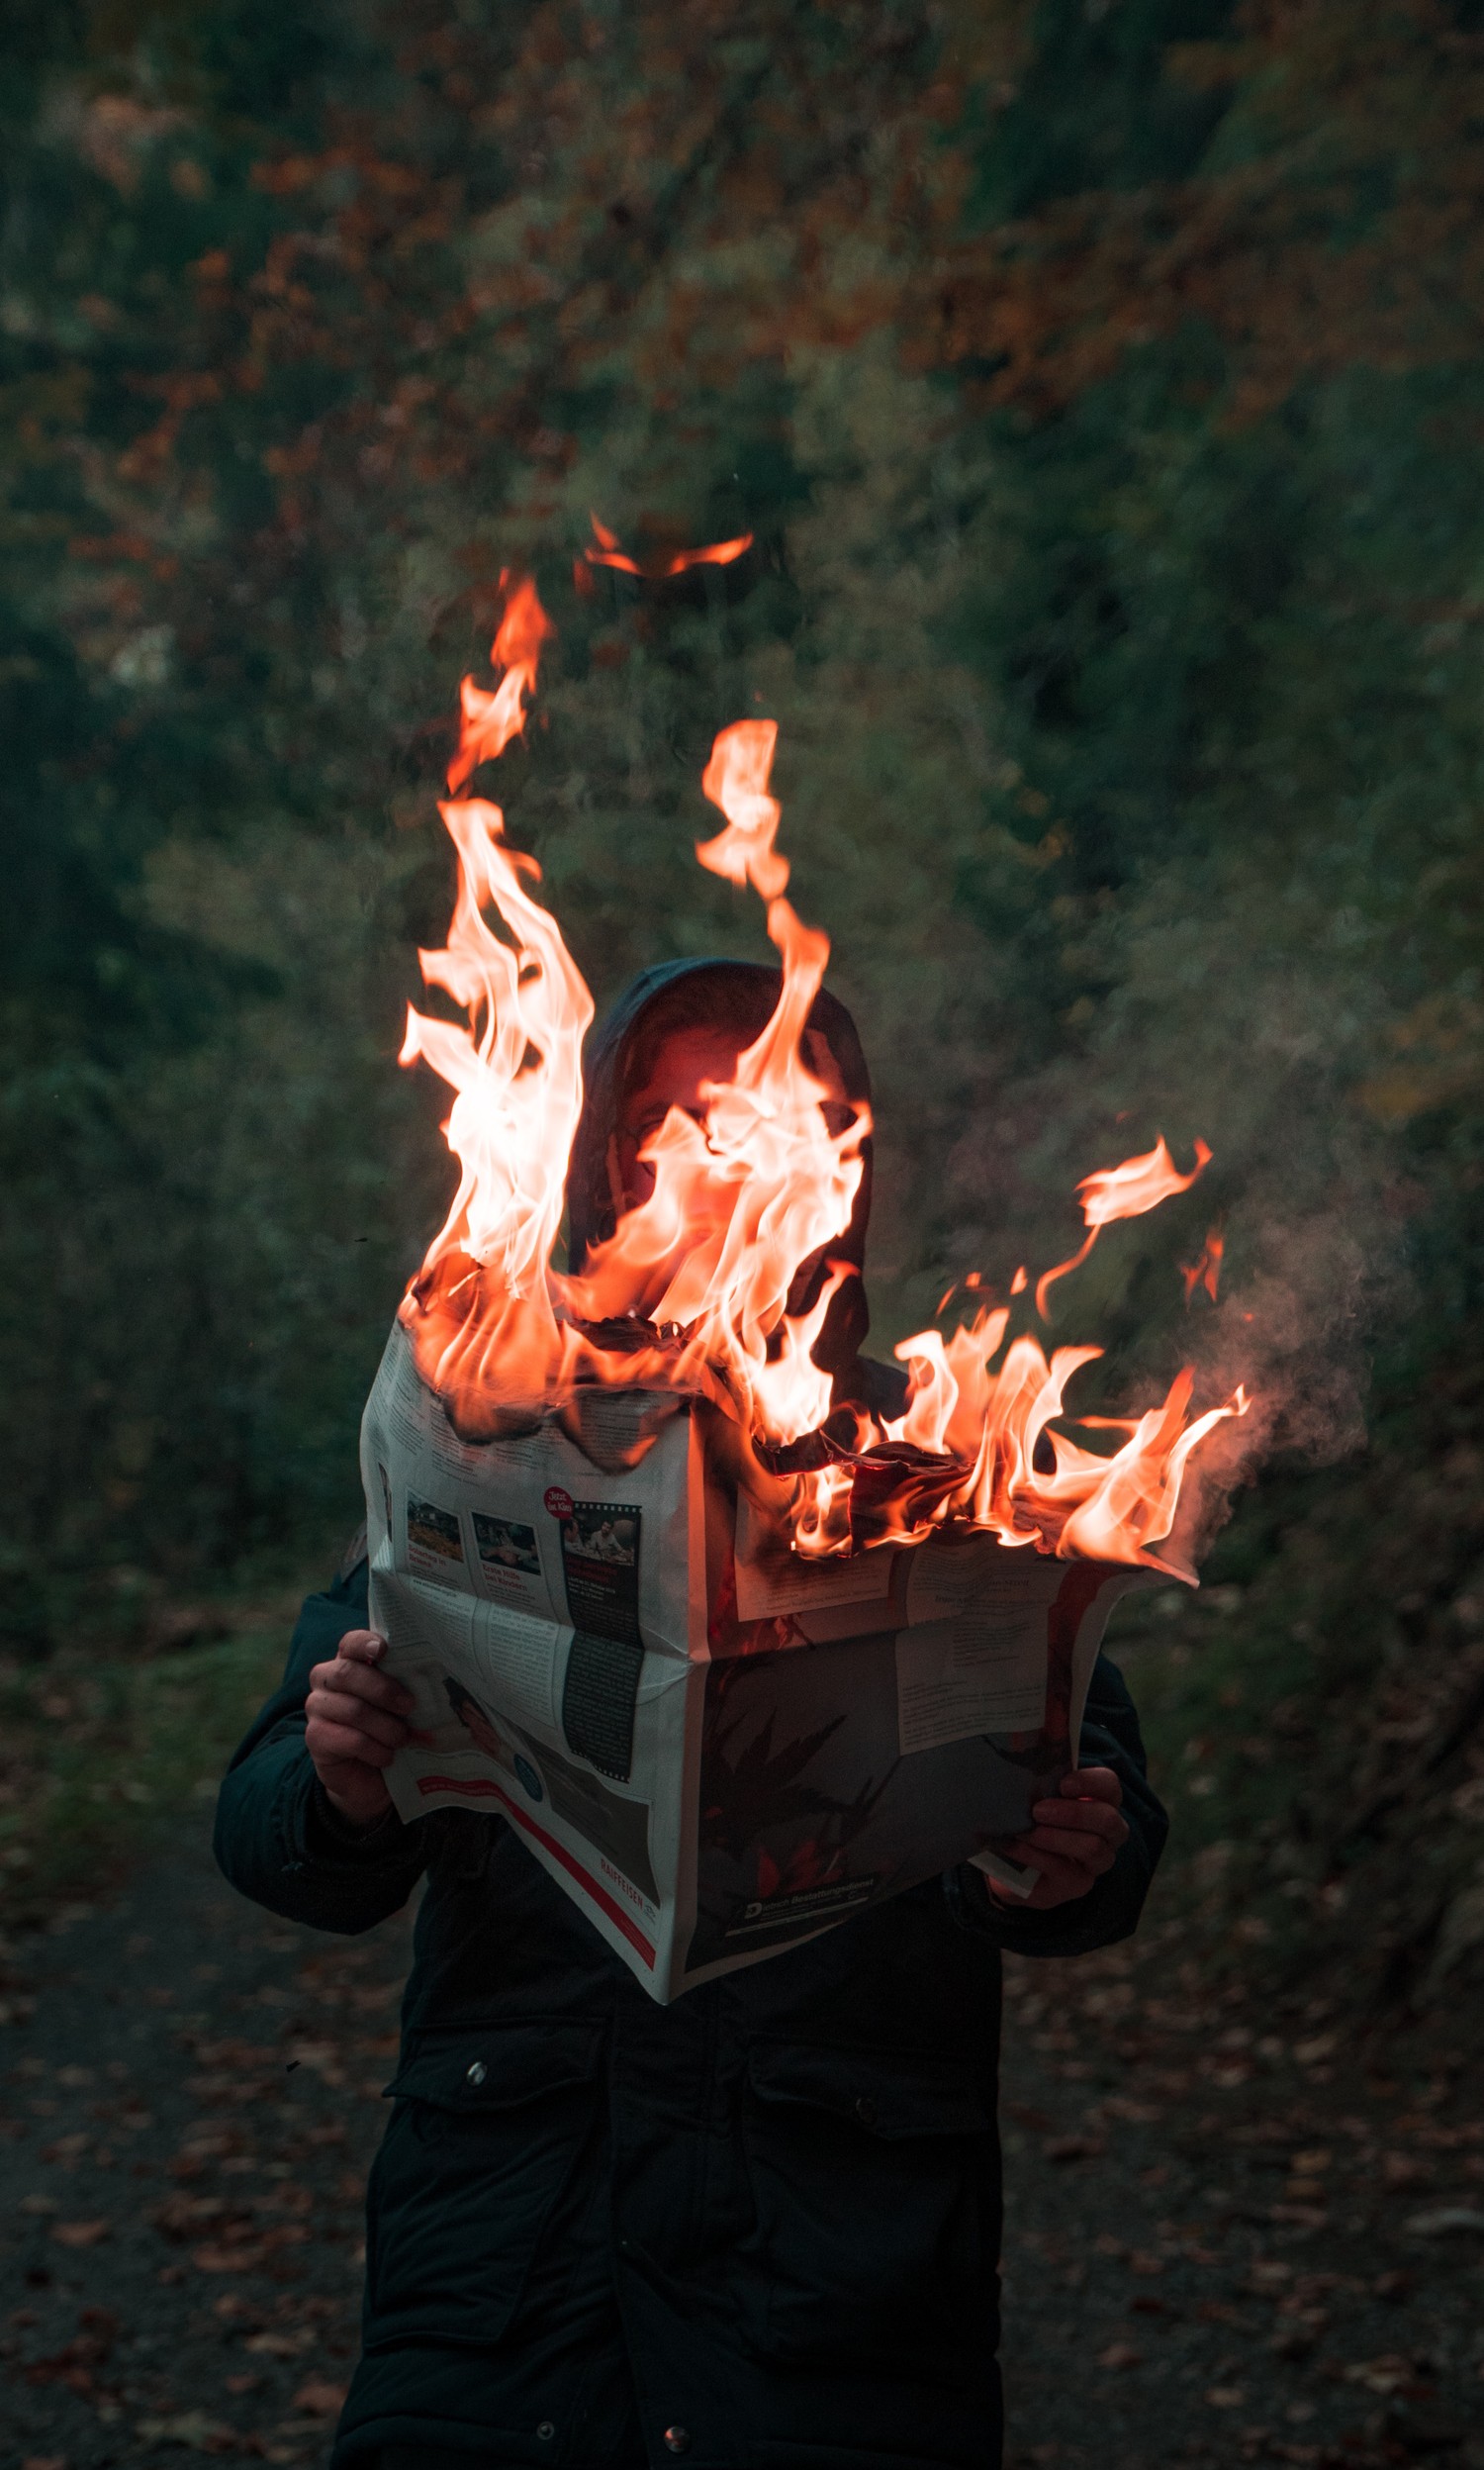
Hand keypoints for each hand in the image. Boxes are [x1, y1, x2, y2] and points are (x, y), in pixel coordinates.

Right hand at [305, 1629, 425, 1828]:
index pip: (350, 1643)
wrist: (369, 1775)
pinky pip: (350, 1739)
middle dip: (384, 1690)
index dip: (364, 1643)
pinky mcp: (315, 1738)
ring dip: (386, 1727)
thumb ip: (407, 1687)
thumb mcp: (400, 1705)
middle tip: (409, 1706)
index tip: (383, 1650)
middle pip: (348, 1673)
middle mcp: (326, 1679)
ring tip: (402, 1739)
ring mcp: (317, 1708)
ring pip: (354, 1710)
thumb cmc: (389, 1728)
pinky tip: (387, 1756)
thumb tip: (435, 1683)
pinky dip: (376, 1749)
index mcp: (348, 1661)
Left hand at [987, 1766, 1128, 1911]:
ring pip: (1093, 1848)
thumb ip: (1042, 1775)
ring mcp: (1096, 1861)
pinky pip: (1065, 1870)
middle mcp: (1107, 1833)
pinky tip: (1014, 1847)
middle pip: (1109, 1820)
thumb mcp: (1036, 1795)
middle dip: (1074, 1814)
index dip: (1091, 1783)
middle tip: (1038, 1810)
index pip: (1110, 1786)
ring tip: (1025, 1831)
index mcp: (1100, 1802)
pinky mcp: (1078, 1884)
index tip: (1063, 1784)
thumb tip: (1035, 1743)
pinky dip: (1036, 1856)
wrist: (1010, 1862)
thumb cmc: (1028, 1818)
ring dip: (1055, 1837)